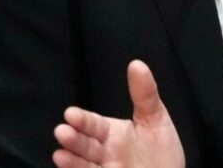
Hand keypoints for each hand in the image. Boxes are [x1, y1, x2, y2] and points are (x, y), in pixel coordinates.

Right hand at [53, 60, 184, 167]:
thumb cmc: (162, 151)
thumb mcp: (156, 119)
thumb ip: (145, 94)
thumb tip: (136, 64)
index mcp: (113, 133)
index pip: (93, 124)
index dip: (83, 119)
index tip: (70, 113)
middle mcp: (105, 152)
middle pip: (85, 144)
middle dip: (73, 138)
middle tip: (62, 131)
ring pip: (84, 163)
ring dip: (71, 159)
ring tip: (60, 154)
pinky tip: (66, 164)